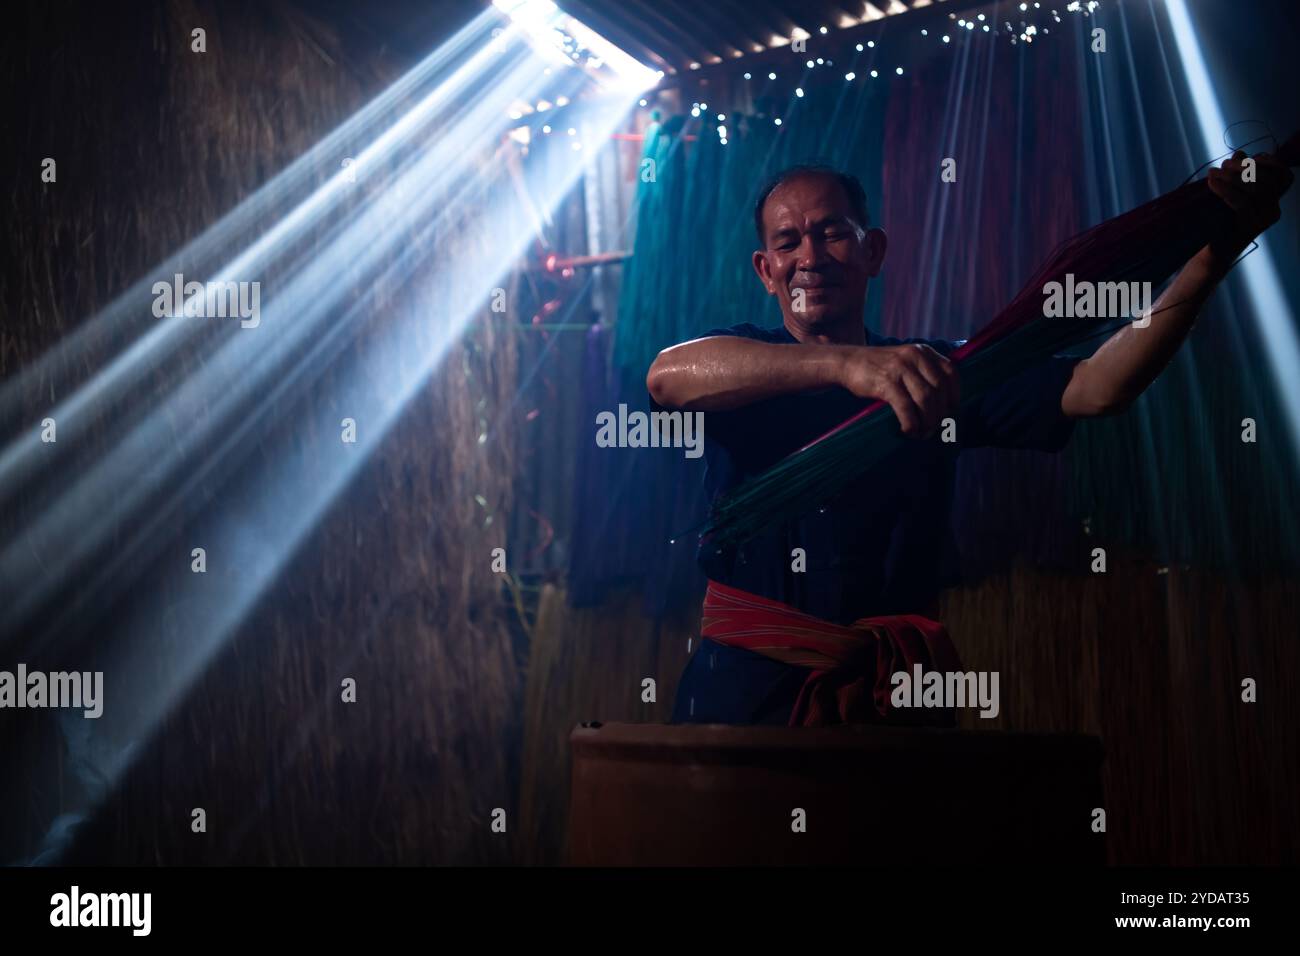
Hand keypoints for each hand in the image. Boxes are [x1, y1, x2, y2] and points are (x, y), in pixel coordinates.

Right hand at [837, 344, 959, 437]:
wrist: (848, 362)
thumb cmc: (878, 367)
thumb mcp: (905, 361)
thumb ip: (923, 373)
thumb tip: (942, 404)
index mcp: (923, 352)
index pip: (951, 373)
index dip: (954, 395)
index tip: (949, 411)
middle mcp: (915, 356)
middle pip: (940, 390)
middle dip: (939, 415)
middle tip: (933, 429)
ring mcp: (900, 368)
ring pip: (926, 400)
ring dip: (927, 422)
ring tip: (921, 433)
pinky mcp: (886, 382)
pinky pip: (906, 408)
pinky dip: (911, 423)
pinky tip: (907, 431)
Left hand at [1207, 149, 1293, 250]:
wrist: (1210, 254)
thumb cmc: (1218, 222)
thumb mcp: (1230, 194)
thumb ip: (1239, 174)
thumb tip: (1240, 153)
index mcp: (1273, 200)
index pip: (1282, 174)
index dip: (1266, 161)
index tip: (1243, 157)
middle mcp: (1274, 210)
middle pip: (1267, 179)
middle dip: (1242, 167)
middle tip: (1220, 166)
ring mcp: (1265, 220)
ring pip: (1256, 189)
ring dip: (1232, 177)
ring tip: (1213, 174)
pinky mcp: (1252, 228)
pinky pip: (1243, 203)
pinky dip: (1226, 190)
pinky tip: (1212, 185)